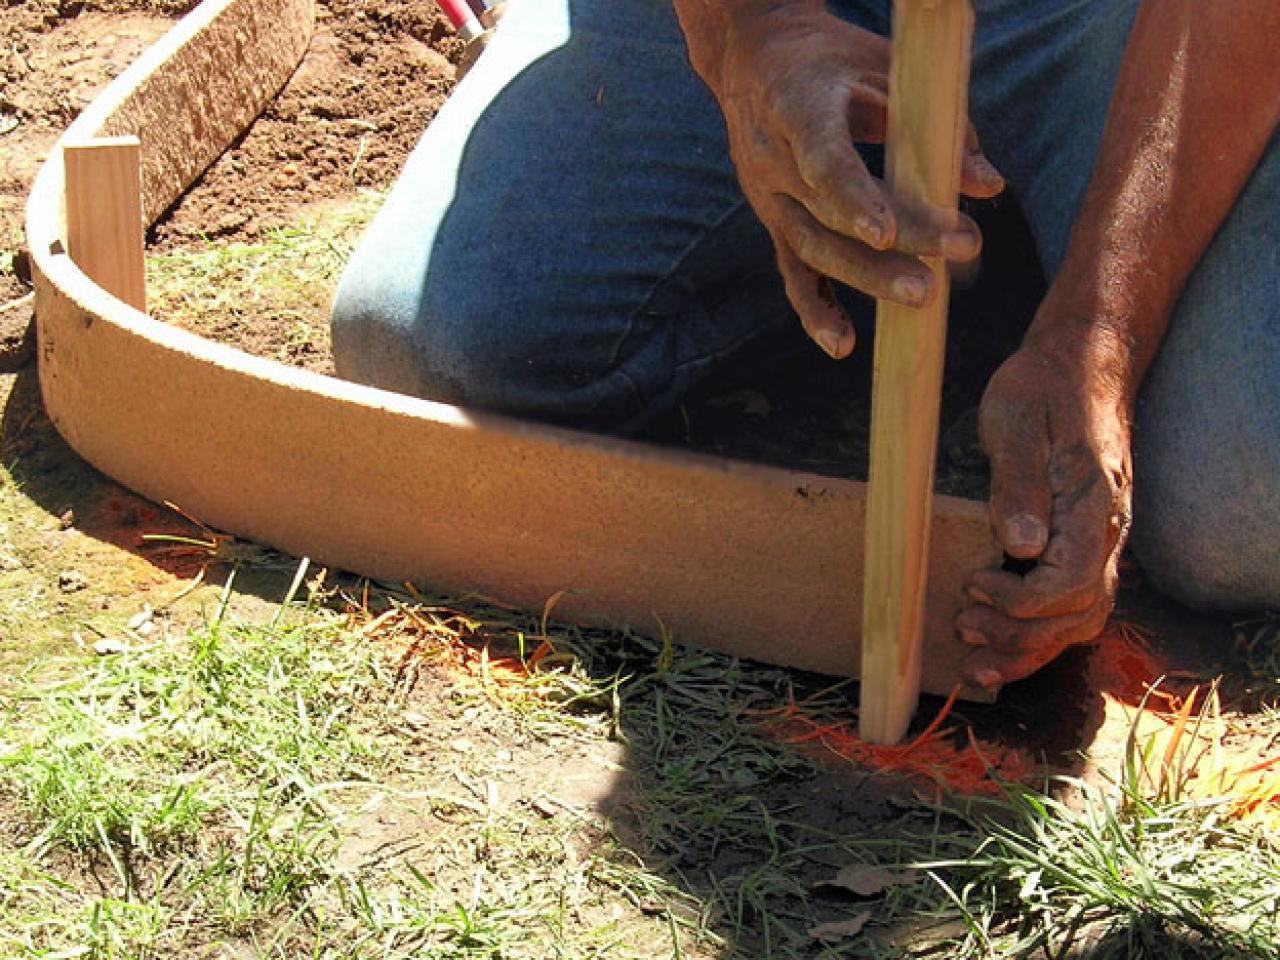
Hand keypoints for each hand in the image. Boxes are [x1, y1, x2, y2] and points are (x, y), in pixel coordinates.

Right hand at [682, 2, 1003, 356]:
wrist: (752, 59)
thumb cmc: (831, 60)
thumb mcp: (885, 70)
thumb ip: (936, 125)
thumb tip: (988, 187)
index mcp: (795, 107)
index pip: (821, 162)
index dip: (851, 201)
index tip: (887, 235)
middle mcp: (770, 158)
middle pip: (827, 217)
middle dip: (886, 251)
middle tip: (940, 279)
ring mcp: (767, 197)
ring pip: (813, 250)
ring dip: (867, 280)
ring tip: (923, 300)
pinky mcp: (773, 222)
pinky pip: (793, 272)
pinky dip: (816, 310)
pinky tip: (843, 345)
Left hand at [959, 326, 1134, 686]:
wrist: (1082, 364)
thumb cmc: (1044, 387)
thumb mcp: (1017, 420)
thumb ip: (1018, 483)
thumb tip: (1021, 545)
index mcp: (1093, 506)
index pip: (1071, 582)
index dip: (1021, 601)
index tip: (975, 583)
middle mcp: (1105, 533)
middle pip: (1076, 615)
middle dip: (1018, 635)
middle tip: (962, 626)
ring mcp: (1097, 542)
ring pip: (1077, 621)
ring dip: (1027, 648)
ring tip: (975, 658)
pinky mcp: (1079, 544)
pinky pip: (1069, 607)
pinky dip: (1036, 636)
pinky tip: (1000, 648)